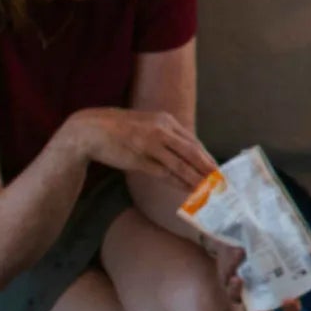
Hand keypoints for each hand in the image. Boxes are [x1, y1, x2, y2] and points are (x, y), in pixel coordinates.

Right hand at [62, 107, 217, 186]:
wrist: (90, 131)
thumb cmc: (120, 130)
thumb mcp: (147, 125)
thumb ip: (166, 136)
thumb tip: (186, 153)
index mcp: (165, 120)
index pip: (193, 141)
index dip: (206, 157)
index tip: (217, 169)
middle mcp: (161, 131)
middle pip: (192, 152)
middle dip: (207, 168)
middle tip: (220, 182)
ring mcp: (150, 145)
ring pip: (180, 164)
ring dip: (196, 178)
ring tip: (208, 190)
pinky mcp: (139, 159)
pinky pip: (164, 173)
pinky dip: (178, 182)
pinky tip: (187, 190)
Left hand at [218, 233, 310, 310]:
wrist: (245, 223)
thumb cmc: (274, 236)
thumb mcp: (295, 238)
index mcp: (282, 286)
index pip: (289, 305)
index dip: (292, 307)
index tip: (291, 300)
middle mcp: (261, 291)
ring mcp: (242, 285)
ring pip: (237, 298)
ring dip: (237, 292)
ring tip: (239, 280)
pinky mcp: (227, 273)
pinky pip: (225, 279)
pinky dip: (229, 271)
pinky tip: (235, 259)